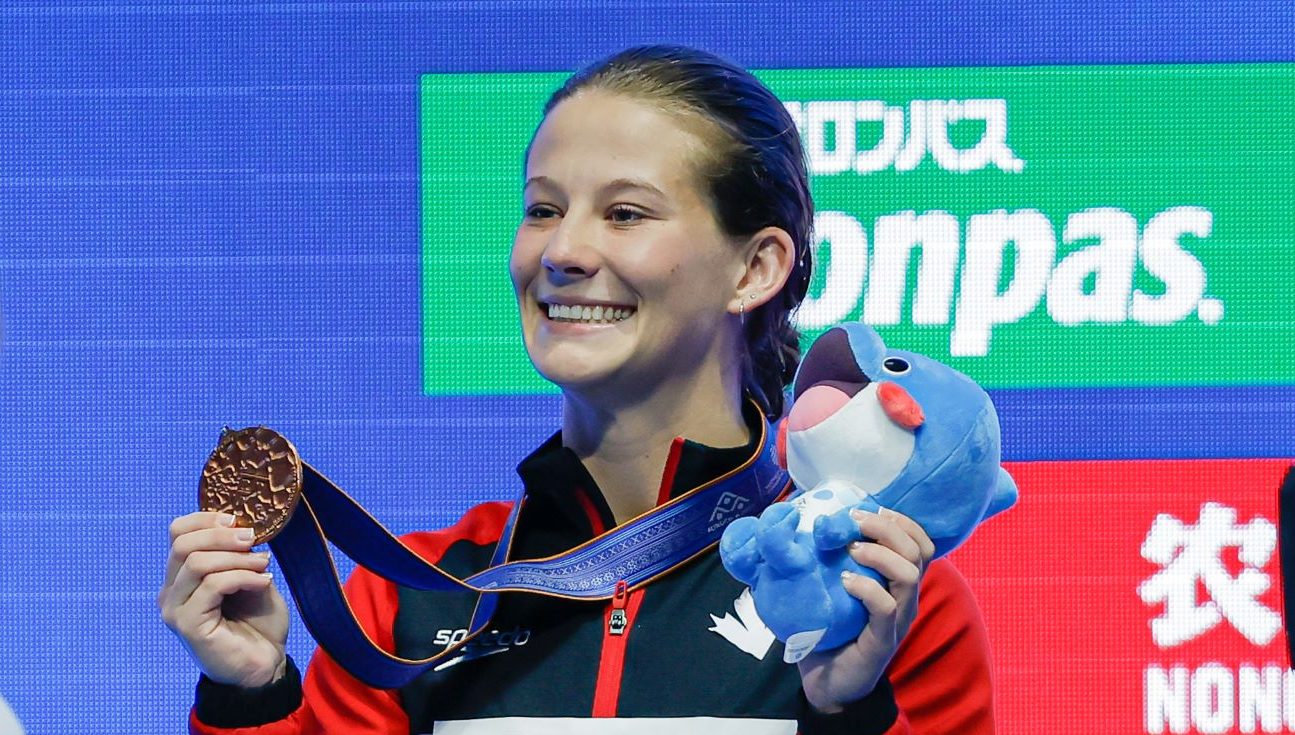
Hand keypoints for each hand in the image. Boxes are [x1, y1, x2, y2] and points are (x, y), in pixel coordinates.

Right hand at [158, 511, 289, 687]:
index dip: (205, 519)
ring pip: (196, 563)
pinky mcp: (188, 626)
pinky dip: (243, 577)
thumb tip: (242, 526)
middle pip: (182, 544)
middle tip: (253, 539)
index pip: (177, 533)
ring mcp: (175, 610)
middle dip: (222, 535)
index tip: (237, 519)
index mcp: (182, 576)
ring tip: (264, 564)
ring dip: (237, 558)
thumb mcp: (251, 577)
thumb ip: (239, 554)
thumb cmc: (258, 623)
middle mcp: (171, 592)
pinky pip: (212, 586)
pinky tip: (264, 582)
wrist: (266, 665)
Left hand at [797, 508, 934, 711]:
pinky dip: (867, 588)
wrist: (828, 682)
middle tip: (854, 522)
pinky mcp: (883, 640)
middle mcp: (905, 597)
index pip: (921, 543)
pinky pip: (886, 607)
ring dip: (879, 555)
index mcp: (898, 582)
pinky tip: (845, 581)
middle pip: (918, 551)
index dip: (903, 521)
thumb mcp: (833, 586)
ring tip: (851, 551)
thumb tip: (796, 520)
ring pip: (909, 575)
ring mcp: (898, 619)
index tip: (872, 508)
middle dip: (888, 528)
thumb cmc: (829, 628)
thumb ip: (829, 557)